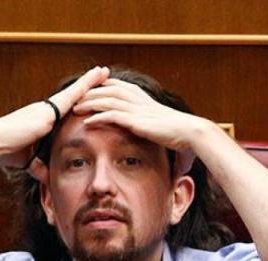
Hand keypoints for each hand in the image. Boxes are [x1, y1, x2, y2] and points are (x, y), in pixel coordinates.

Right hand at [0, 66, 110, 167]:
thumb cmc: (5, 151)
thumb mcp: (28, 161)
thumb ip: (40, 167)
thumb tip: (48, 180)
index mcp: (42, 119)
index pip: (65, 107)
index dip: (77, 98)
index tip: (89, 90)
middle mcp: (45, 110)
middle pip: (72, 95)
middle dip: (87, 83)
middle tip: (103, 72)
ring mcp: (47, 109)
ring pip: (74, 91)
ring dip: (89, 80)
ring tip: (104, 69)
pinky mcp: (49, 112)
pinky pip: (72, 96)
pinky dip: (84, 86)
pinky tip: (95, 77)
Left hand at [73, 79, 200, 174]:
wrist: (192, 134)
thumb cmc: (187, 139)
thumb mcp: (170, 135)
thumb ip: (163, 141)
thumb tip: (173, 167)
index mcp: (146, 100)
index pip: (121, 86)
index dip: (106, 86)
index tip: (93, 91)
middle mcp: (140, 100)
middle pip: (109, 89)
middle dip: (91, 92)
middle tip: (76, 98)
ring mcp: (137, 109)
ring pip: (106, 100)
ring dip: (89, 103)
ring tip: (75, 109)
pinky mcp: (135, 120)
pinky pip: (110, 115)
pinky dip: (97, 117)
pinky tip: (86, 123)